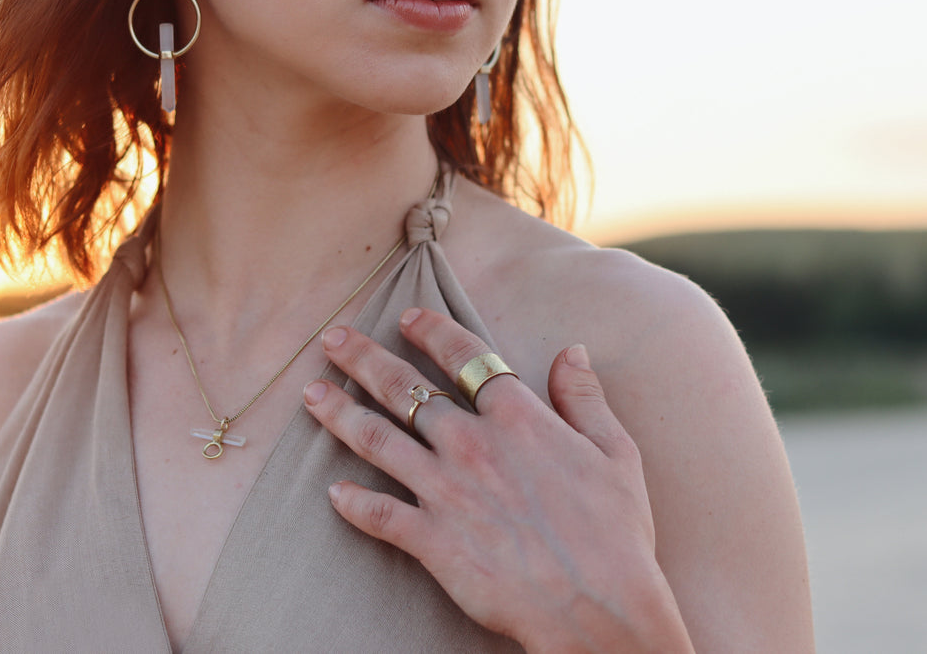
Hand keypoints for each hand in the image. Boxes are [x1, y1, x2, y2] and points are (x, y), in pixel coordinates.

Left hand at [302, 307, 692, 653]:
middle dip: (362, 358)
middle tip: (331, 338)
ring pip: (377, 439)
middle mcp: (473, 444)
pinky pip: (378, 514)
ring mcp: (446, 491)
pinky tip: (333, 493)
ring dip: (339, 413)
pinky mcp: (432, 540)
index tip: (405, 318)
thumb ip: (585, 398)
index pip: (463, 355)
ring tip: (310, 394)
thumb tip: (572, 351)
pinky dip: (352, 503)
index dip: (431, 331)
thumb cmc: (616, 534)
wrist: (599, 608)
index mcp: (518, 417)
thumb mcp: (615, 453)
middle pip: (404, 388)